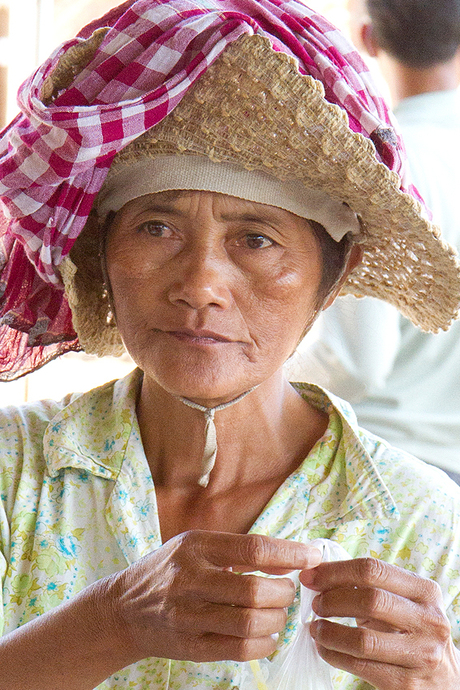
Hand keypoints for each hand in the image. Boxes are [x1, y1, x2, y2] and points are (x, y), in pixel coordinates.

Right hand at [105, 530, 321, 664]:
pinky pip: (239, 649)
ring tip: (277, 612)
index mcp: (196, 546)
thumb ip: (240, 550)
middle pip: (254, 590)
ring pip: (249, 622)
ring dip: (276, 619)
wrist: (123, 609)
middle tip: (288, 591)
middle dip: (283, 592)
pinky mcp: (190, 646)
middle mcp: (190, 579)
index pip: (253, 547)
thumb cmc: (170, 571)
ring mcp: (188, 616)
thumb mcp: (196, 546)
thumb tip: (291, 558)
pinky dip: (263, 644)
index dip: (289, 553)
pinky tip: (266, 635)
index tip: (312, 556)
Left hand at [299, 558, 459, 688]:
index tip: (311, 576)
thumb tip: (320, 573)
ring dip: (329, 632)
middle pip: (369, 599)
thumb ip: (372, 587)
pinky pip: (361, 666)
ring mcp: (421, 654)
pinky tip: (324, 649)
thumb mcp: (403, 604)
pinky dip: (334, 655)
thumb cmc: (412, 633)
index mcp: (425, 591)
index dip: (336, 571)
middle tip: (314, 604)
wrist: (446, 681)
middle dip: (332, 600)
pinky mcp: (407, 684)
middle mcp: (429, 620)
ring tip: (315, 628)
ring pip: (363, 639)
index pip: (373, 570)